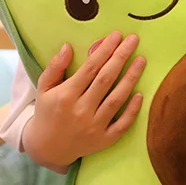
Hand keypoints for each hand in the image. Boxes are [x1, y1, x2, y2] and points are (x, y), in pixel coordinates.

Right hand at [22, 31, 146, 168]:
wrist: (47, 149)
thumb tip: (68, 46)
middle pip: (105, 80)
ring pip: (116, 99)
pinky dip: (132, 110)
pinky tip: (140, 94)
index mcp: (66, 96)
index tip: (116, 35)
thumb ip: (55, 67)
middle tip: (133, 40)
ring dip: (131, 78)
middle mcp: (81, 110)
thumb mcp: (44, 89)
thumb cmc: (47, 112)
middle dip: (121, 57)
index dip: (104, 50)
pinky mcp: (103, 140)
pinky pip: (122, 125)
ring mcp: (94, 127)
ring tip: (141, 60)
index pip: (90, 68)